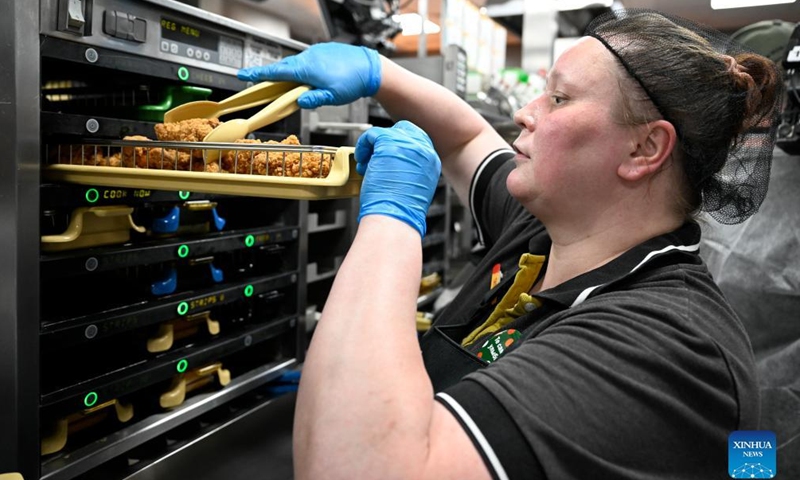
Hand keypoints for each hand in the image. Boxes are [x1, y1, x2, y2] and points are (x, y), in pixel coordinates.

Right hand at [237, 42, 380, 108]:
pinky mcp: (322, 52)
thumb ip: (314, 99)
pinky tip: (307, 77)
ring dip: (287, 72)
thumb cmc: (353, 82)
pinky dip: (300, 68)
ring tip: (285, 84)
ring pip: (294, 63)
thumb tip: (299, 102)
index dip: (258, 74)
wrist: (370, 67)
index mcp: (306, 69)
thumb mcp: (332, 97)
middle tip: (256, 80)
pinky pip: (305, 60)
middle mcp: (308, 58)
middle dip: (269, 74)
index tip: (243, 75)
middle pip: (282, 67)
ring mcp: (315, 53)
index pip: (277, 73)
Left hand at [355, 121, 441, 236]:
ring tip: (366, 166)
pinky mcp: (389, 144)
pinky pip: (372, 135)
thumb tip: (394, 163)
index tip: (387, 157)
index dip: (399, 146)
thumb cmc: (401, 212)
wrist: (395, 218)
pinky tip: (361, 162)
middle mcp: (423, 150)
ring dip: (373, 148)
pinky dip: (363, 146)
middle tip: (375, 157)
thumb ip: (410, 170)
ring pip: (386, 133)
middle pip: (404, 131)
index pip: (417, 141)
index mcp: (432, 162)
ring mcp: (407, 145)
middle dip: (387, 141)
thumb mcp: (415, 187)